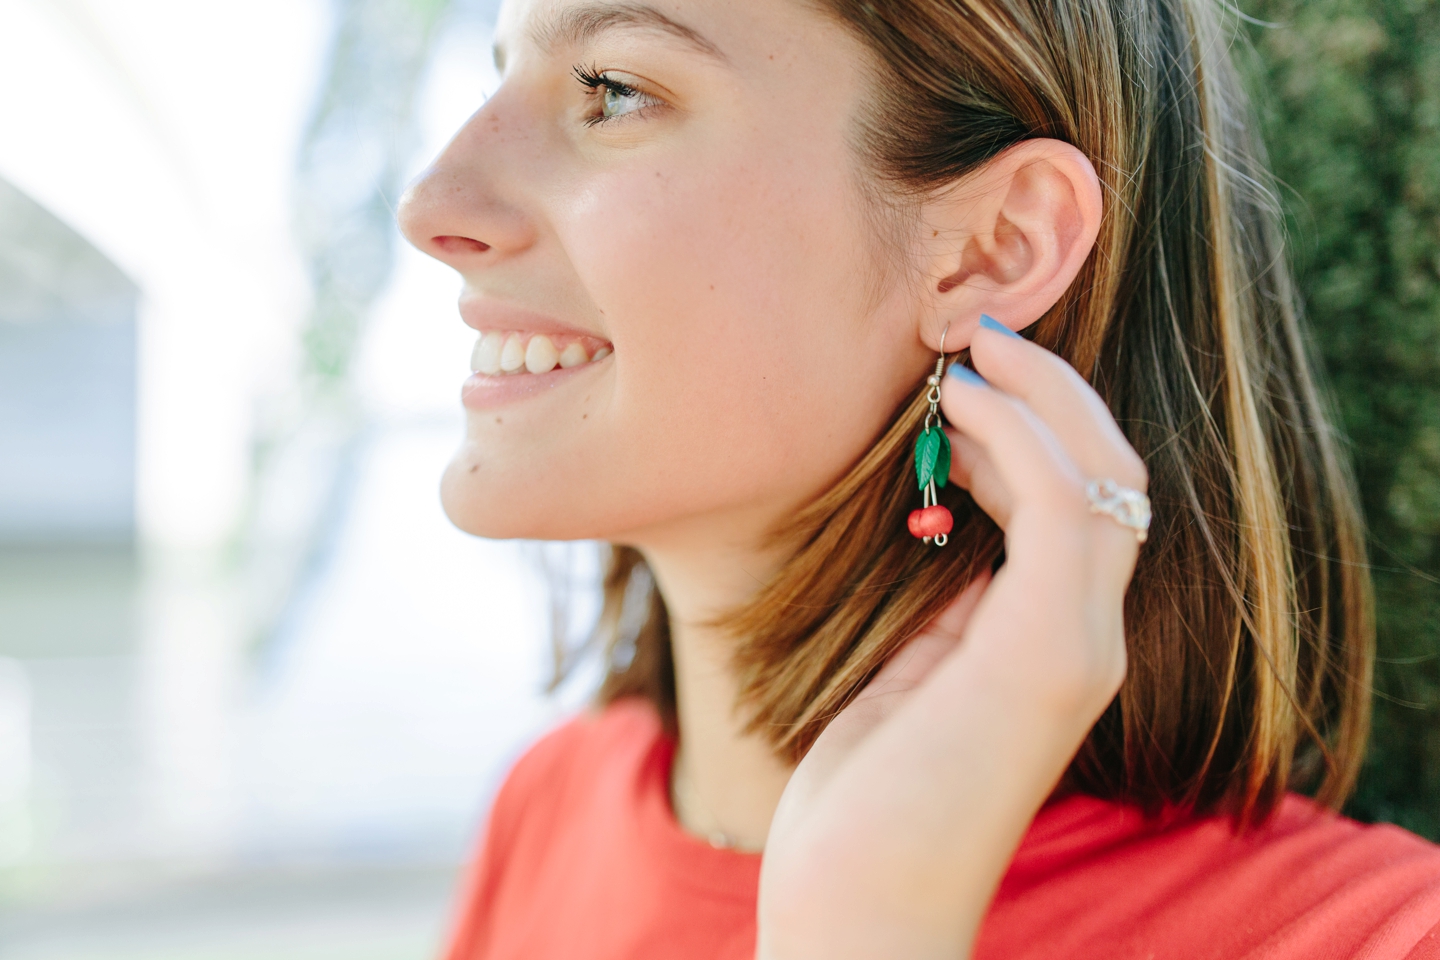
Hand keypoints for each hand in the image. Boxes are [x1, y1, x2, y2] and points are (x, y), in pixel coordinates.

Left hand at [756, 323, 1147, 959]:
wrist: (859, 907)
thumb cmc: (864, 798)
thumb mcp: (906, 673)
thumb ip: (945, 602)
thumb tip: (938, 519)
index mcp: (1049, 639)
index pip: (1083, 499)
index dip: (1035, 421)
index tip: (964, 370)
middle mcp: (1085, 638)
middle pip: (1112, 474)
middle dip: (1051, 391)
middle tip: (976, 334)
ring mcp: (1076, 649)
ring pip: (1106, 479)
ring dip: (1041, 399)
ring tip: (968, 351)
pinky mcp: (1047, 660)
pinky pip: (1068, 514)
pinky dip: (1022, 442)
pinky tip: (960, 410)